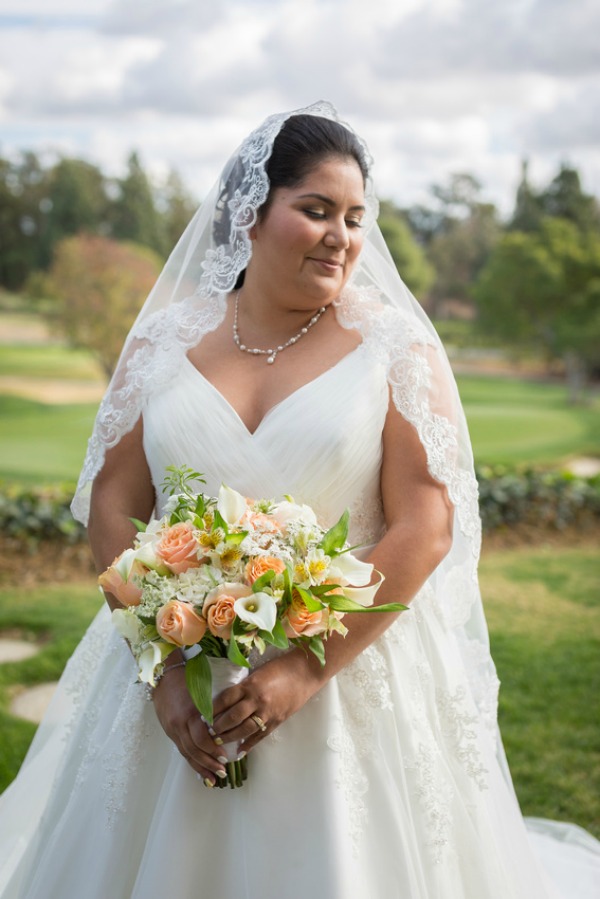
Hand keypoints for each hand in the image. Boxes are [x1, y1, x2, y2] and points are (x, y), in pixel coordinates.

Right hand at [151, 667, 229, 786]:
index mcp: (191, 712)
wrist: (164, 676)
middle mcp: (180, 723)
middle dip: (209, 762)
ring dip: (200, 766)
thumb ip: (213, 708)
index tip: (225, 757)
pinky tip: (200, 772)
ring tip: (213, 778)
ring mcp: (173, 728)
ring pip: (187, 752)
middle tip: (223, 771)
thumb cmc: (189, 679)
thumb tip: (228, 724)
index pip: (202, 737)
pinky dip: (191, 762)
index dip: (213, 749)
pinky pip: (181, 750)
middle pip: (194, 749)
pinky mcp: (169, 731)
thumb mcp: (203, 690)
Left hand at [211, 650, 317, 753]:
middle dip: (218, 727)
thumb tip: (227, 700)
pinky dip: (249, 745)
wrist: (305, 672)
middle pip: (232, 717)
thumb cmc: (281, 668)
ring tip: (218, 742)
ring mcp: (268, 712)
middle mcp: (257, 700)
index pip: (225, 699)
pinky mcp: (277, 721)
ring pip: (244, 730)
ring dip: (230, 738)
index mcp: (250, 685)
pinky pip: (260, 736)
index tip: (202, 715)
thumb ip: (244, 687)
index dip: (212, 709)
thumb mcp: (258, 673)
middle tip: (207, 733)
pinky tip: (240, 751)